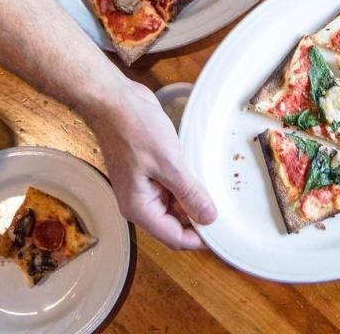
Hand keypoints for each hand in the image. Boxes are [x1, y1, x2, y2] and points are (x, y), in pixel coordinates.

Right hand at [82, 79, 216, 249]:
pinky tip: (201, 173)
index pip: (174, 237)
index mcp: (139, 207)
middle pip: (175, 223)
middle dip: (198, 217)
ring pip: (175, 204)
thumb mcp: (169, 163)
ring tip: (216, 187)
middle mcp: (140, 201)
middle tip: (226, 206)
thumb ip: (189, 193)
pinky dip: (186, 183)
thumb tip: (208, 218)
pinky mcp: (149, 170)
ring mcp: (144, 186)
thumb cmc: (134, 129)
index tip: (222, 233)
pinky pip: (172, 186)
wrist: (114, 100)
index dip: (199, 239)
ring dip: (193, 198)